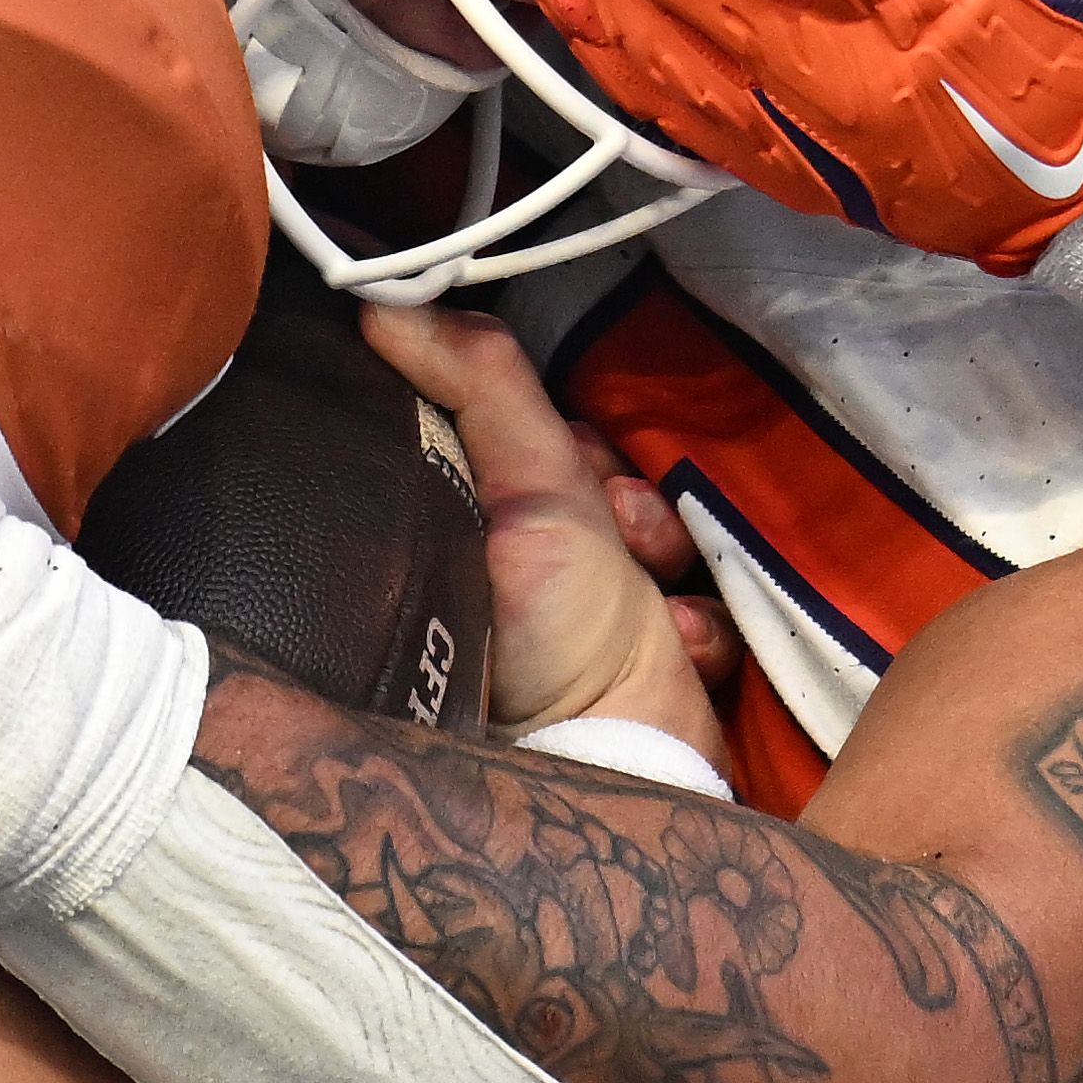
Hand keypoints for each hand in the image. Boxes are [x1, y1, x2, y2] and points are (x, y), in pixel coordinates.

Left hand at [357, 306, 731, 769]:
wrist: (624, 778)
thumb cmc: (556, 647)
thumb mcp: (524, 496)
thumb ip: (480, 390)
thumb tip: (385, 303)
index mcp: (470, 533)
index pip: (529, 446)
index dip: (568, 443)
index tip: (574, 459)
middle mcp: (518, 581)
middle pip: (599, 491)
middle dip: (626, 500)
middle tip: (618, 531)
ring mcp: (582, 636)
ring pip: (653, 549)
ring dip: (665, 556)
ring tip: (652, 591)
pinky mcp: (642, 679)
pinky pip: (694, 618)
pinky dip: (696, 628)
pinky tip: (681, 651)